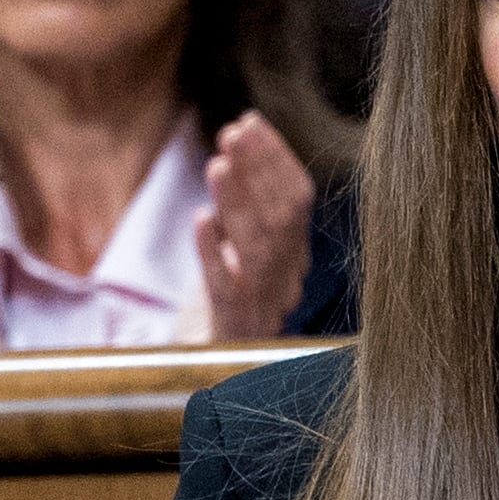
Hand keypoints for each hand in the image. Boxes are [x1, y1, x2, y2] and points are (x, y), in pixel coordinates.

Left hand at [193, 112, 316, 340]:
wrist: (221, 377)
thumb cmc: (230, 300)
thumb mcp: (244, 249)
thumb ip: (248, 202)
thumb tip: (242, 131)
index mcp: (293, 253)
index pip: (298, 200)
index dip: (276, 158)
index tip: (250, 122)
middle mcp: (286, 277)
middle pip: (281, 221)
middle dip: (258, 171)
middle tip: (232, 132)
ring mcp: (263, 304)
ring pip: (258, 251)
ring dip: (238, 204)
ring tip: (216, 165)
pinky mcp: (233, 328)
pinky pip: (228, 292)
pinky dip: (215, 255)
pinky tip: (200, 224)